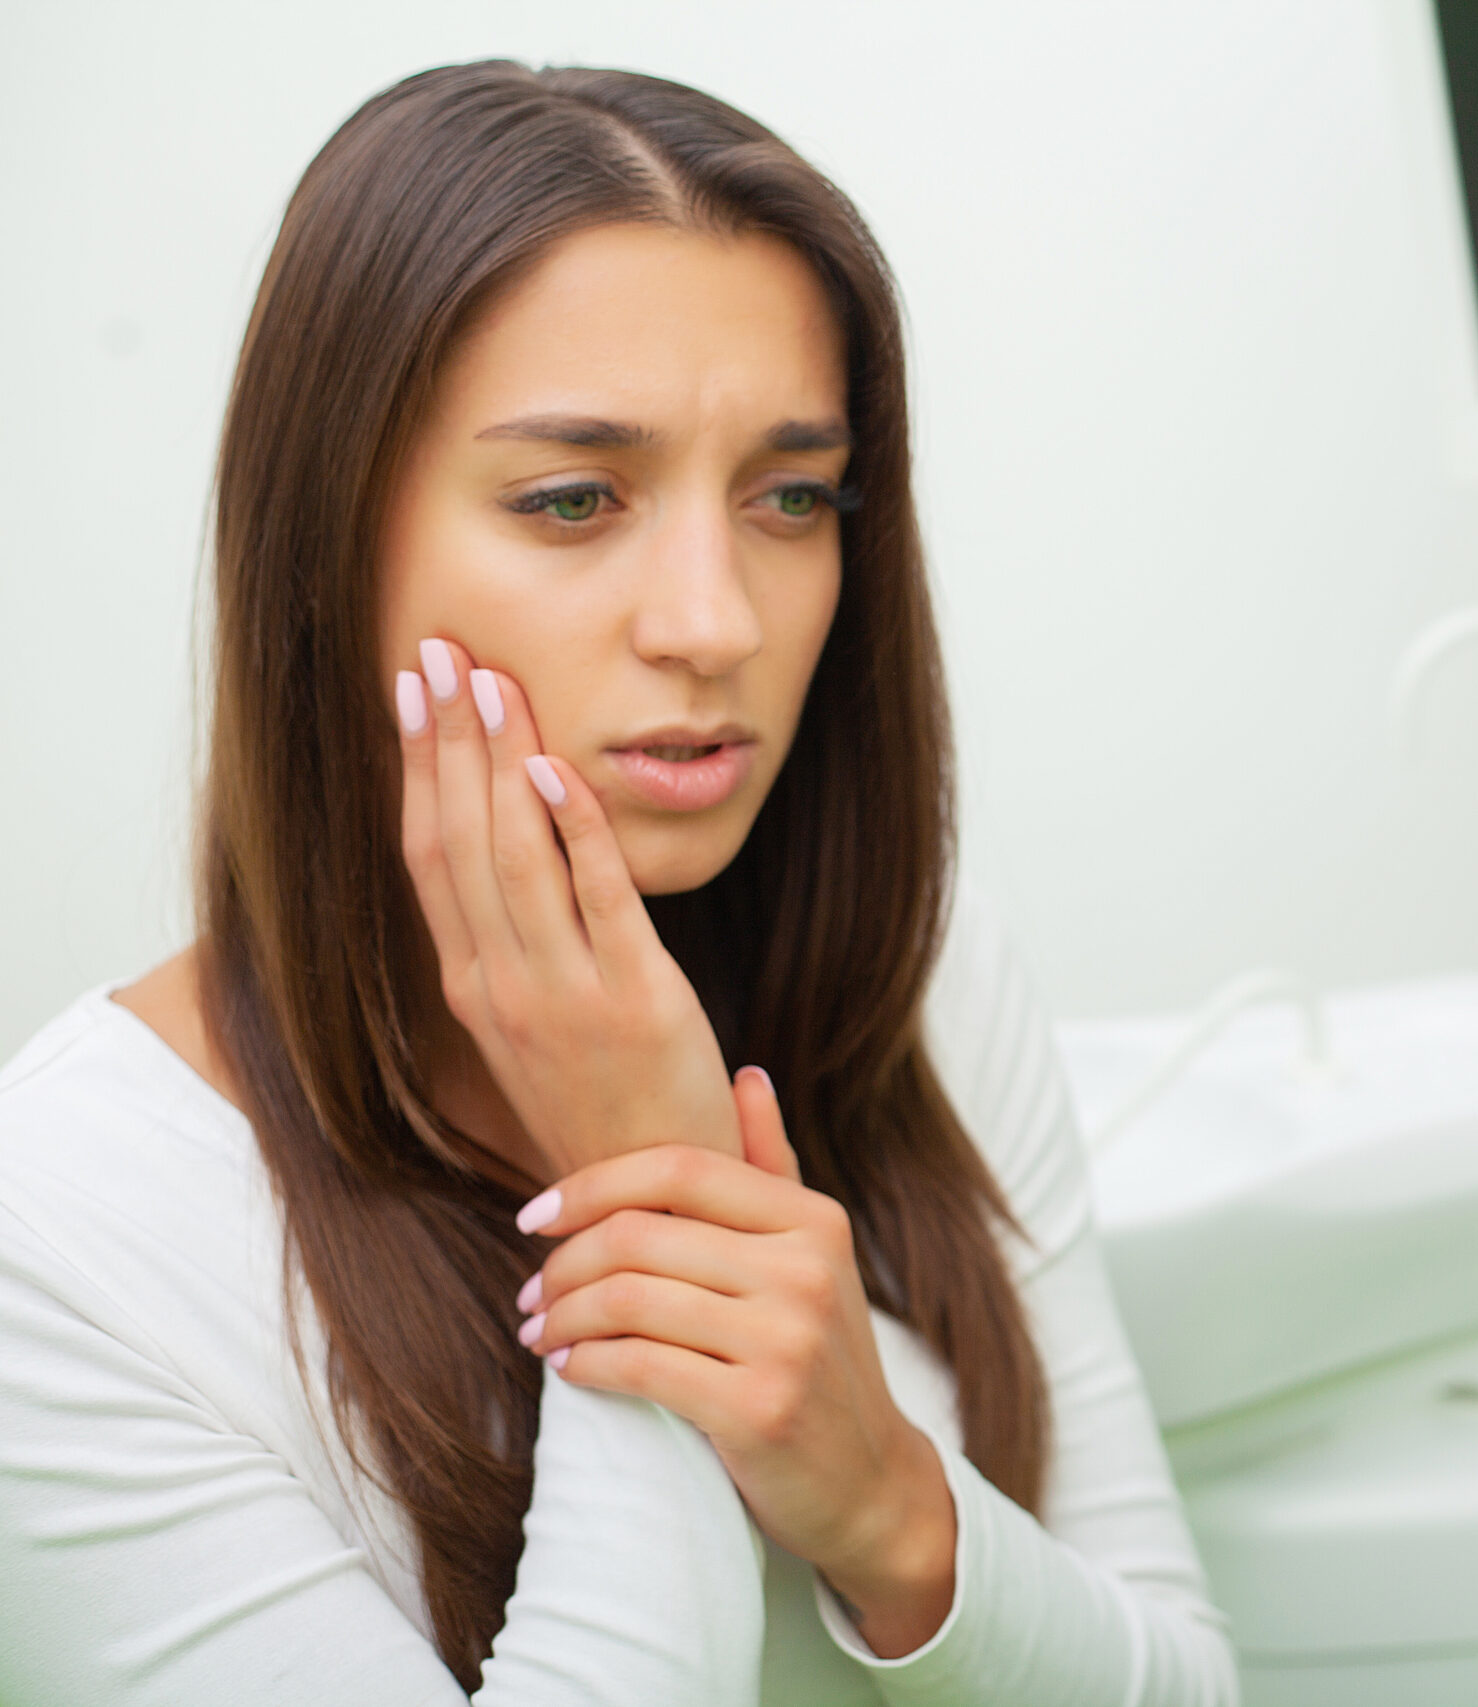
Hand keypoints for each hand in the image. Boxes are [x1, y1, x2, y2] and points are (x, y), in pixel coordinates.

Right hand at [397, 636, 741, 1175]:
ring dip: (503, 762)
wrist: (649, 1210)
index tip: (412, 688)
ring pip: (516, 857)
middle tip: (440, 652)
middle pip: (458, 839)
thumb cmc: (603, 1114)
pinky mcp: (638, 1001)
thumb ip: (524, 948)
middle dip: (447, 740)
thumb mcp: (539, 1027)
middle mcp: (501, 985)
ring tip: (493, 682)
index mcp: (473, 987)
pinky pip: (601, 901)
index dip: (417, 767)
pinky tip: (561, 767)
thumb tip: (522, 852)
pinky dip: (578, 831)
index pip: (428, 855)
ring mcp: (563, 994)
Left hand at [515, 1068, 957, 1656]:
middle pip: (641, 1235)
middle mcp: (807, 1271)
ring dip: (562, 1315)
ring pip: (630, 1300)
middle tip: (531, 1291)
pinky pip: (638, 1366)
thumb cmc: (820, 1362)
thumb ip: (773, 1168)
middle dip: (564, 1263)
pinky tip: (569, 1367)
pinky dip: (585, 1363)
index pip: (680, 1168)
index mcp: (815, 1221)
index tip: (536, 1216)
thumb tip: (745, 1074)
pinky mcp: (759, 1410)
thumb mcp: (812, 1258)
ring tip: (539, 1331)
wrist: (868, 1481)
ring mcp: (787, 1341)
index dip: (593, 1184)